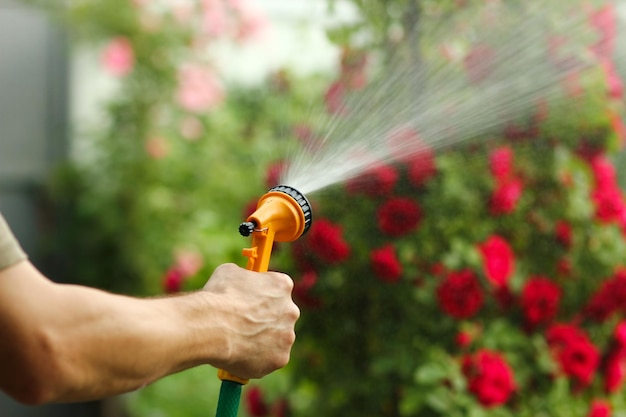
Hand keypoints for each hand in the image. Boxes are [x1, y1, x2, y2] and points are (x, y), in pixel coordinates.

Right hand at [202, 263, 299, 378]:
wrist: (212, 326)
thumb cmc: (218, 296)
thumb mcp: (229, 273)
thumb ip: (243, 278)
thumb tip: (239, 283)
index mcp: (282, 285)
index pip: (277, 289)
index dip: (262, 296)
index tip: (251, 301)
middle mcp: (291, 311)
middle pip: (280, 316)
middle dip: (265, 320)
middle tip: (244, 325)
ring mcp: (287, 336)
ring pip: (276, 339)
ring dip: (261, 341)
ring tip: (237, 341)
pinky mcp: (280, 359)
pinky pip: (269, 360)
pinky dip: (256, 359)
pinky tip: (239, 355)